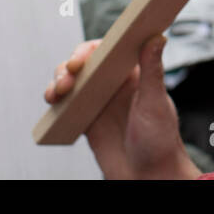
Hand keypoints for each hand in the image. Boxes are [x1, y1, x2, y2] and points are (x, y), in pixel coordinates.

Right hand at [45, 36, 201, 179]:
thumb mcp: (155, 103)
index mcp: (134, 73)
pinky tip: (53, 103)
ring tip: (56, 94)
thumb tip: (157, 36)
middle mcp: (115, 83)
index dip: (90, 48)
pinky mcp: (87, 119)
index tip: (80, 58)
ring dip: (59, 81)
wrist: (148, 177)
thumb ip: (152, 70)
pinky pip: (66, 103)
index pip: (109, 48)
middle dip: (70, 66)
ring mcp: (100, 100)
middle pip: (85, 63)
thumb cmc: (160, 141)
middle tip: (67, 79)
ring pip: (72, 81)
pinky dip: (56, 99)